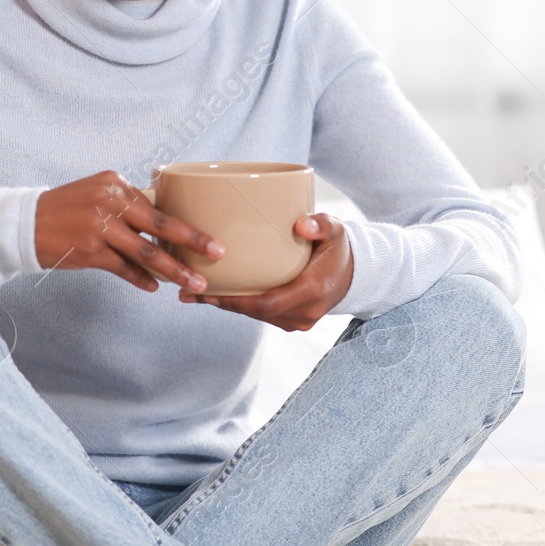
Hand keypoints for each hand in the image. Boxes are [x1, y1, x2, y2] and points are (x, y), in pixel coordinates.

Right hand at [34, 170, 225, 293]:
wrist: (24, 224)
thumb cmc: (65, 210)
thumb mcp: (96, 195)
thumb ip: (127, 207)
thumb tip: (163, 228)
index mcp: (115, 183)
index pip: (157, 205)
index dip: (185, 223)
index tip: (210, 234)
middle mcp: (109, 201)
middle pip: (161, 225)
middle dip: (193, 241)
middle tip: (218, 253)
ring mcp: (99, 226)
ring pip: (146, 252)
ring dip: (173, 269)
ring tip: (194, 282)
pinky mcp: (90, 251)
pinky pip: (123, 268)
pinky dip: (140, 278)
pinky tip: (155, 287)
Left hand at [180, 213, 353, 332]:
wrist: (357, 274)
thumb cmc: (339, 247)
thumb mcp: (336, 229)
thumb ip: (321, 224)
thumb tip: (301, 224)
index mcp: (312, 291)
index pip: (265, 304)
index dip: (233, 301)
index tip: (205, 292)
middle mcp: (305, 313)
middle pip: (255, 312)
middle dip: (221, 304)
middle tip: (187, 291)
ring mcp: (299, 321)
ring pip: (257, 315)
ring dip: (228, 305)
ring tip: (194, 292)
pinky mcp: (294, 321)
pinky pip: (263, 314)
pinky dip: (242, 305)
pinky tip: (219, 294)